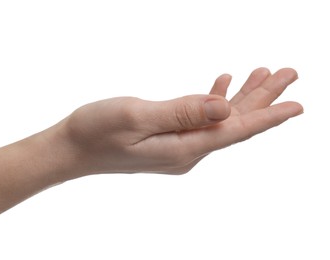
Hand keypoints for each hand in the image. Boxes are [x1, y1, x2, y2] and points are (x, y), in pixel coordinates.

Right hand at [48, 68, 302, 178]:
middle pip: (233, 124)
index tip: (298, 104)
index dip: (268, 116)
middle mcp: (186, 152)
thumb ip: (182, 112)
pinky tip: (222, 86)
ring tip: (264, 74)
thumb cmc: (96, 131)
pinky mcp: (168, 140)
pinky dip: (215, 101)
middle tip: (289, 72)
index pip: (235, 130)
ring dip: (242, 97)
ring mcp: (178, 147)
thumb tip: (223, 107)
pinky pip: (201, 121)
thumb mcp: (136, 116)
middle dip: (262, 98)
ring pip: (219, 120)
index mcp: (183, 148)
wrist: (72, 149)